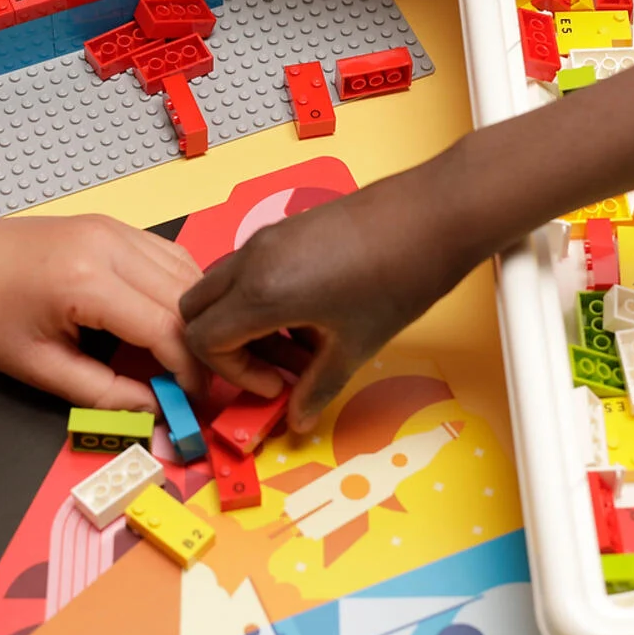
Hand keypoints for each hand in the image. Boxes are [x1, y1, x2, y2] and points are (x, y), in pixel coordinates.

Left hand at [0, 213, 203, 410]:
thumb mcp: (39, 368)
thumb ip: (104, 393)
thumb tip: (157, 411)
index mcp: (88, 283)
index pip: (166, 328)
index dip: (189, 369)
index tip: (193, 401)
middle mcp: (112, 246)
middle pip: (185, 298)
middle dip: (199, 345)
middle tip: (196, 382)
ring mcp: (117, 229)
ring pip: (186, 271)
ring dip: (194, 315)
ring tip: (186, 353)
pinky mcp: (116, 226)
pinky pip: (168, 255)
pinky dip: (180, 290)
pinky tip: (172, 318)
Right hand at [180, 154, 477, 431]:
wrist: (435, 215)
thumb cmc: (399, 278)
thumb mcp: (356, 345)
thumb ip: (317, 387)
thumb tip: (297, 418)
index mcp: (261, 292)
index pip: (203, 339)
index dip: (232, 373)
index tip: (275, 386)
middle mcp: (253, 259)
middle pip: (198, 308)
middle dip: (224, 347)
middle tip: (271, 369)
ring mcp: (268, 238)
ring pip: (224, 286)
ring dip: (246, 322)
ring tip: (301, 346)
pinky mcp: (287, 227)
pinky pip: (251, 267)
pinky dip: (262, 297)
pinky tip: (314, 313)